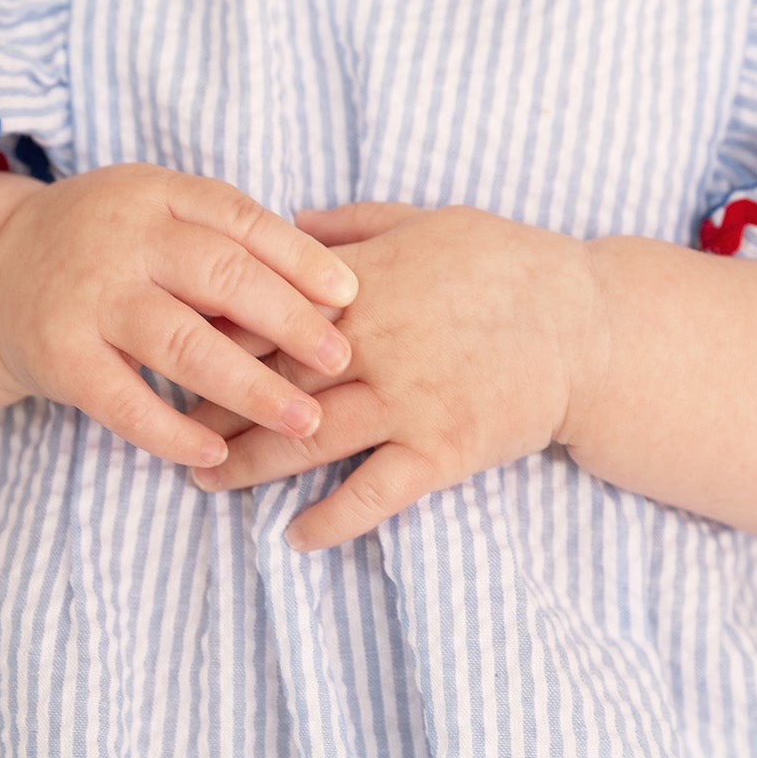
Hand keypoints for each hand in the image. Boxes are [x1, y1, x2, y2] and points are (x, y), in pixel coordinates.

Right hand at [0, 164, 358, 465]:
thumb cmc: (106, 243)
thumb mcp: (157, 210)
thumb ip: (222, 236)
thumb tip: (323, 281)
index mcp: (157, 196)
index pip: (241, 221)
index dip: (299, 258)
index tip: (349, 295)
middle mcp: (123, 241)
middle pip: (220, 276)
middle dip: (288, 321)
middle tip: (340, 359)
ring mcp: (88, 299)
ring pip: (181, 342)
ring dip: (249, 386)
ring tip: (303, 419)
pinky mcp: (59, 357)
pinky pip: (122, 401)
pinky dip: (170, 430)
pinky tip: (217, 451)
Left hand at [189, 203, 605, 549]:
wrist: (587, 322)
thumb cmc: (505, 262)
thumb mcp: (423, 219)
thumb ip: (348, 224)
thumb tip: (285, 219)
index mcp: (360, 288)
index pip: (265, 317)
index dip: (213, 341)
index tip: (172, 355)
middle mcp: (372, 347)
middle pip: (270, 383)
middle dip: (213, 411)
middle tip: (169, 432)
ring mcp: (407, 402)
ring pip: (307, 439)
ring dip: (249, 466)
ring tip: (205, 483)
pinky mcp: (443, 450)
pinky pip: (376, 494)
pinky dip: (333, 518)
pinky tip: (296, 538)